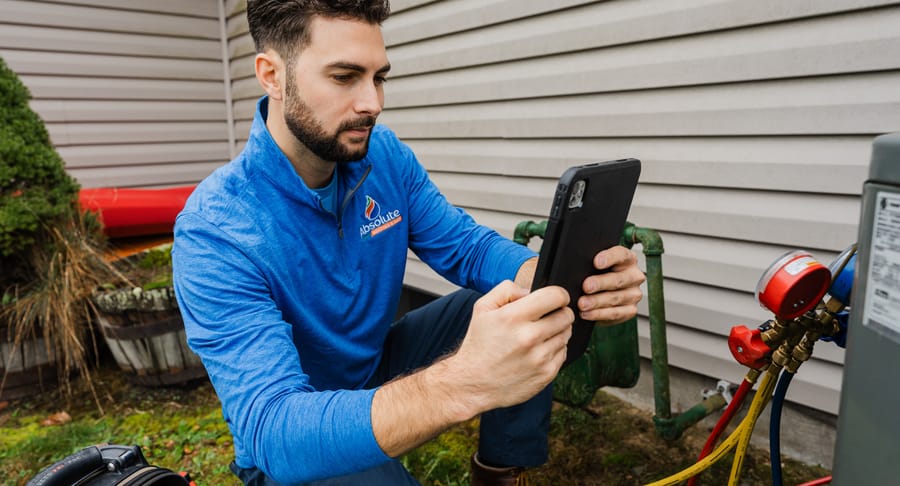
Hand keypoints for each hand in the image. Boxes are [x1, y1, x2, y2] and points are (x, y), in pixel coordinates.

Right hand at [443, 281, 572, 413]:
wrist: (473, 383)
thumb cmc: (479, 345)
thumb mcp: (482, 308)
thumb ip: (507, 290)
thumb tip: (531, 290)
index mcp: (513, 317)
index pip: (556, 296)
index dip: (558, 294)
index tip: (554, 299)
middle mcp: (529, 337)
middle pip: (566, 315)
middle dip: (559, 312)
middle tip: (546, 317)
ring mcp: (539, 357)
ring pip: (566, 334)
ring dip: (557, 332)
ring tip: (538, 336)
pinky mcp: (546, 374)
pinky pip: (563, 353)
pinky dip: (555, 350)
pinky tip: (538, 351)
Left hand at [578, 246, 644, 325]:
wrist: (601, 295)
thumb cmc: (596, 275)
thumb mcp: (594, 266)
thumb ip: (590, 264)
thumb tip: (576, 266)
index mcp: (628, 259)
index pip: (621, 255)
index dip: (609, 257)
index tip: (596, 262)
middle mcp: (634, 276)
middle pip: (618, 279)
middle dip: (600, 283)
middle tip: (586, 287)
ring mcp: (634, 294)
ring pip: (615, 298)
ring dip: (597, 302)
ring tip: (582, 304)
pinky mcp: (631, 310)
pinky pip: (615, 313)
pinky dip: (599, 314)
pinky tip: (587, 313)